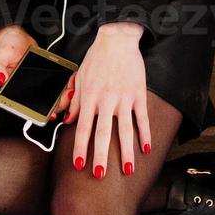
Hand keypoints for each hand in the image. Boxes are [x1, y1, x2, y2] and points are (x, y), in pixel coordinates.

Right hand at [0, 26, 76, 122]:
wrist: (18, 37)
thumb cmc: (8, 48)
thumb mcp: (0, 56)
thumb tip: (1, 79)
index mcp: (15, 93)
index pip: (28, 109)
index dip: (40, 115)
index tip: (51, 114)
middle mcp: (28, 93)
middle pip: (45, 107)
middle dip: (58, 105)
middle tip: (67, 96)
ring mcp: (39, 87)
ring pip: (54, 99)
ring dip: (64, 97)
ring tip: (71, 89)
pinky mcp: (49, 79)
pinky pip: (59, 87)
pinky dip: (67, 86)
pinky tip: (71, 81)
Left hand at [64, 22, 149, 177]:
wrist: (117, 39)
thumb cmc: (96, 58)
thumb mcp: (80, 78)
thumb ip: (75, 101)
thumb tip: (67, 121)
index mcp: (90, 97)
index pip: (84, 128)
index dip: (81, 148)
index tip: (79, 165)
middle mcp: (106, 100)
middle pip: (103, 133)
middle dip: (101, 156)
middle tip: (99, 175)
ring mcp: (124, 98)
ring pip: (124, 129)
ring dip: (126, 151)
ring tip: (127, 170)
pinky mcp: (138, 94)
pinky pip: (142, 117)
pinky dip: (145, 134)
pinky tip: (146, 149)